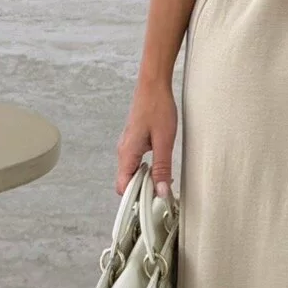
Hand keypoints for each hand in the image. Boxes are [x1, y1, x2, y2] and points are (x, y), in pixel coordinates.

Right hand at [116, 71, 177, 195]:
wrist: (153, 84)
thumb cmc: (157, 108)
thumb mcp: (164, 141)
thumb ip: (162, 167)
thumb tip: (161, 191)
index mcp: (127, 153)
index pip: (123, 187)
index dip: (136, 198)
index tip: (153, 202)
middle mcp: (123, 151)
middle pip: (126, 182)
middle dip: (142, 191)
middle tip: (162, 192)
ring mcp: (127, 146)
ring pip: (131, 172)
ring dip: (145, 180)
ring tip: (164, 181)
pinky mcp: (134, 140)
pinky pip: (135, 162)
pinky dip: (146, 169)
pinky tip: (160, 167)